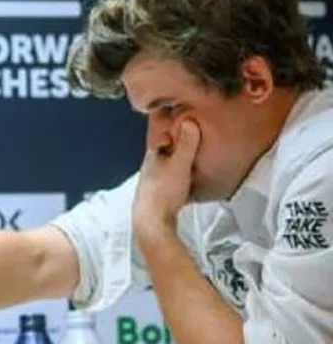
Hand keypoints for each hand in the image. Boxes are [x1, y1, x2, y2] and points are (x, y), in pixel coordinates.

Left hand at [133, 119, 200, 241]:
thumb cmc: (164, 192)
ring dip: (180, 163)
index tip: (185, 121)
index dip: (172, 129)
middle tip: (194, 140)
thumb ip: (186, 144)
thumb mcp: (179, 164)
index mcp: (152, 157)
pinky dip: (180, 178)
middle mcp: (150, 168)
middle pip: (166, 153)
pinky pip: (172, 182)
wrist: (153, 222)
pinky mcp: (159, 197)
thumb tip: (189, 121)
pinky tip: (188, 181)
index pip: (161, 137)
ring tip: (195, 159)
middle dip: (178, 146)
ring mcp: (153, 183)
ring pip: (168, 168)